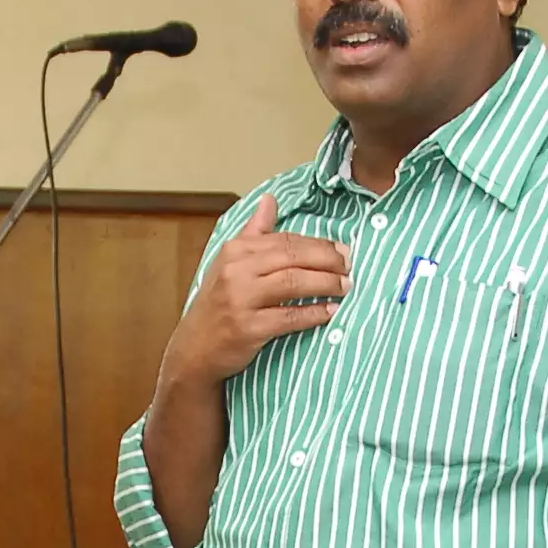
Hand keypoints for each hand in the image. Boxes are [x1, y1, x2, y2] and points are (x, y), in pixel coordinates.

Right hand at [157, 197, 349, 395]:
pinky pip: (289, 317)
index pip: (286, 240)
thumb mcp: (229, 263)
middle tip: (350, 266)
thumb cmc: (218, 303)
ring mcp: (241, 299)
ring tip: (346, 286)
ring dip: (326, 283)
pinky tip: (331, 311)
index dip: (318, 244)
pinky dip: (314, 313)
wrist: (196, 348)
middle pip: (293, 257)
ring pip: (294, 283)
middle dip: (327, 260)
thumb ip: (254, 231)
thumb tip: (270, 200)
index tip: (342, 250)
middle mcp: (236, 271)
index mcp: (236, 250)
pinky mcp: (249, 328)